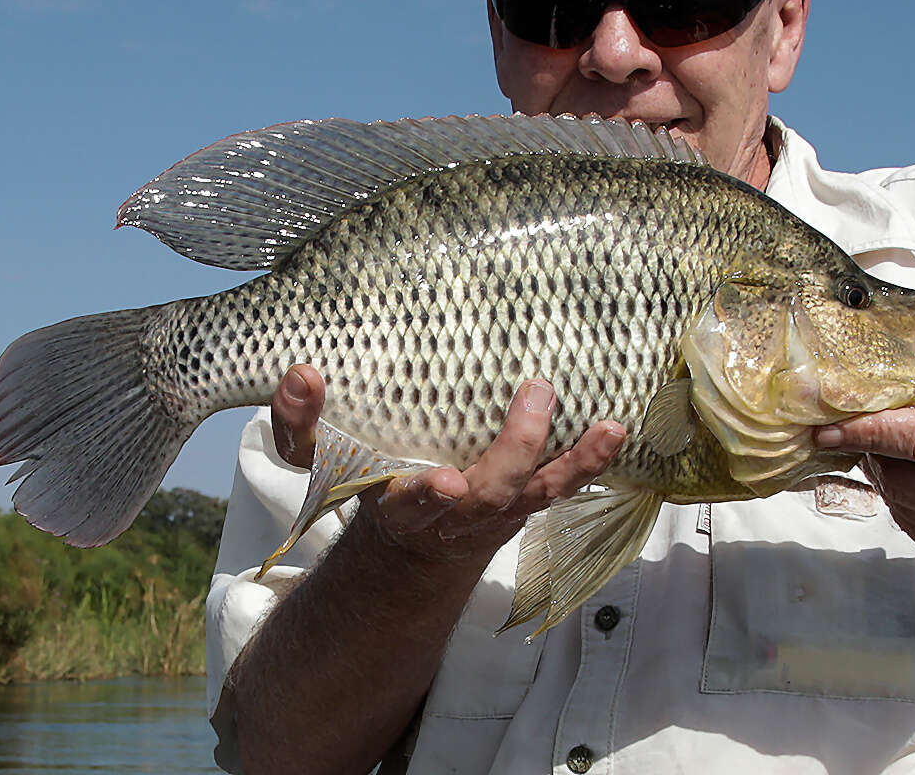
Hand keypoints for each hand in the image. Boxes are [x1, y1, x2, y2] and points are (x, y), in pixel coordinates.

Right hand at [269, 365, 626, 562]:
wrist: (413, 542)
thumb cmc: (368, 480)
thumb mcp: (320, 460)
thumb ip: (298, 423)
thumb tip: (300, 373)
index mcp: (398, 504)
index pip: (407, 502)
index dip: (424, 494)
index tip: (444, 481)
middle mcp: (454, 514)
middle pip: (489, 495)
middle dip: (516, 451)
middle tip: (534, 395)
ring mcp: (497, 510)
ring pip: (539, 493)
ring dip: (574, 461)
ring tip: (607, 425)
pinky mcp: (527, 499)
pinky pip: (563, 485)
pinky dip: (590, 460)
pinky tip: (615, 428)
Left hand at [811, 384, 914, 562]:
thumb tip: (879, 386)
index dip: (869, 432)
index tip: (826, 426)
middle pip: (904, 478)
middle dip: (872, 452)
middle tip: (862, 429)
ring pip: (902, 505)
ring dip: (885, 477)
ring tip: (895, 452)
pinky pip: (914, 527)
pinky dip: (903, 501)